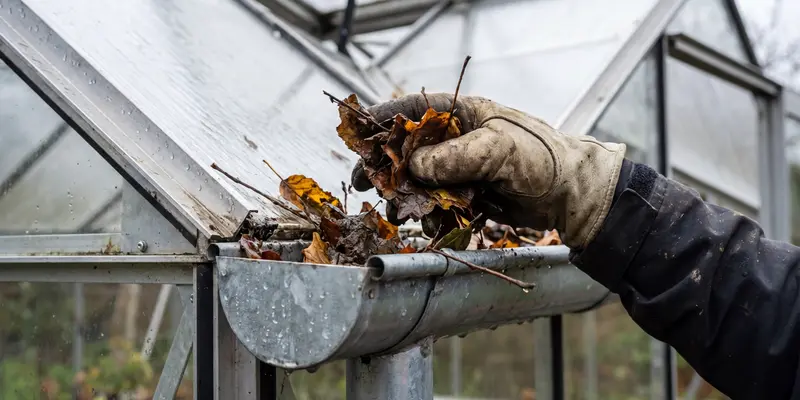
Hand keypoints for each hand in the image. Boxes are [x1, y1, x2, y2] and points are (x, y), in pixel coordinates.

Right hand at [351, 93, 625, 248]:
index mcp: (463, 114)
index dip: (384, 121)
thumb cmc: (541, 159)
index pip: (414, 110)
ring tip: (398, 213)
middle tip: (366, 184)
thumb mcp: (497, 150)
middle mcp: (457, 139)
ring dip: (405, 198)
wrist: (570, 196)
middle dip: (387, 167)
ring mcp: (460, 168)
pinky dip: (429, 215)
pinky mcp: (466, 194)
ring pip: (419, 181)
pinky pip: (436, 204)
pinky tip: (429, 225)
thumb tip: (413, 165)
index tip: (359, 136)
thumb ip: (453, 157)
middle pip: (407, 149)